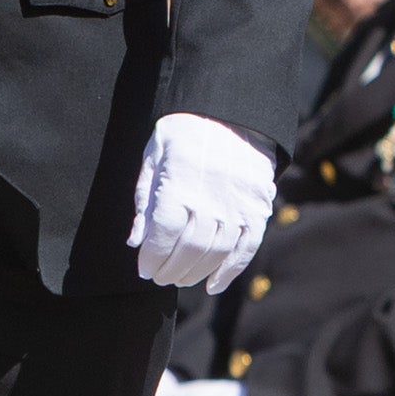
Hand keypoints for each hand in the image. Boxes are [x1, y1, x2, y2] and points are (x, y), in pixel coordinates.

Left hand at [130, 112, 275, 289]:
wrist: (230, 111)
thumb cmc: (183, 133)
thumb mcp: (154, 156)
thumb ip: (145, 199)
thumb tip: (136, 241)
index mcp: (179, 182)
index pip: (164, 233)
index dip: (153, 257)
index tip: (144, 269)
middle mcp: (210, 196)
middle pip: (189, 248)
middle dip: (170, 270)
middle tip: (160, 278)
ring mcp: (237, 204)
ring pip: (216, 252)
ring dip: (195, 273)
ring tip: (180, 279)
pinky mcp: (258, 208)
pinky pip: (246, 247)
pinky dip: (230, 271)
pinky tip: (213, 284)